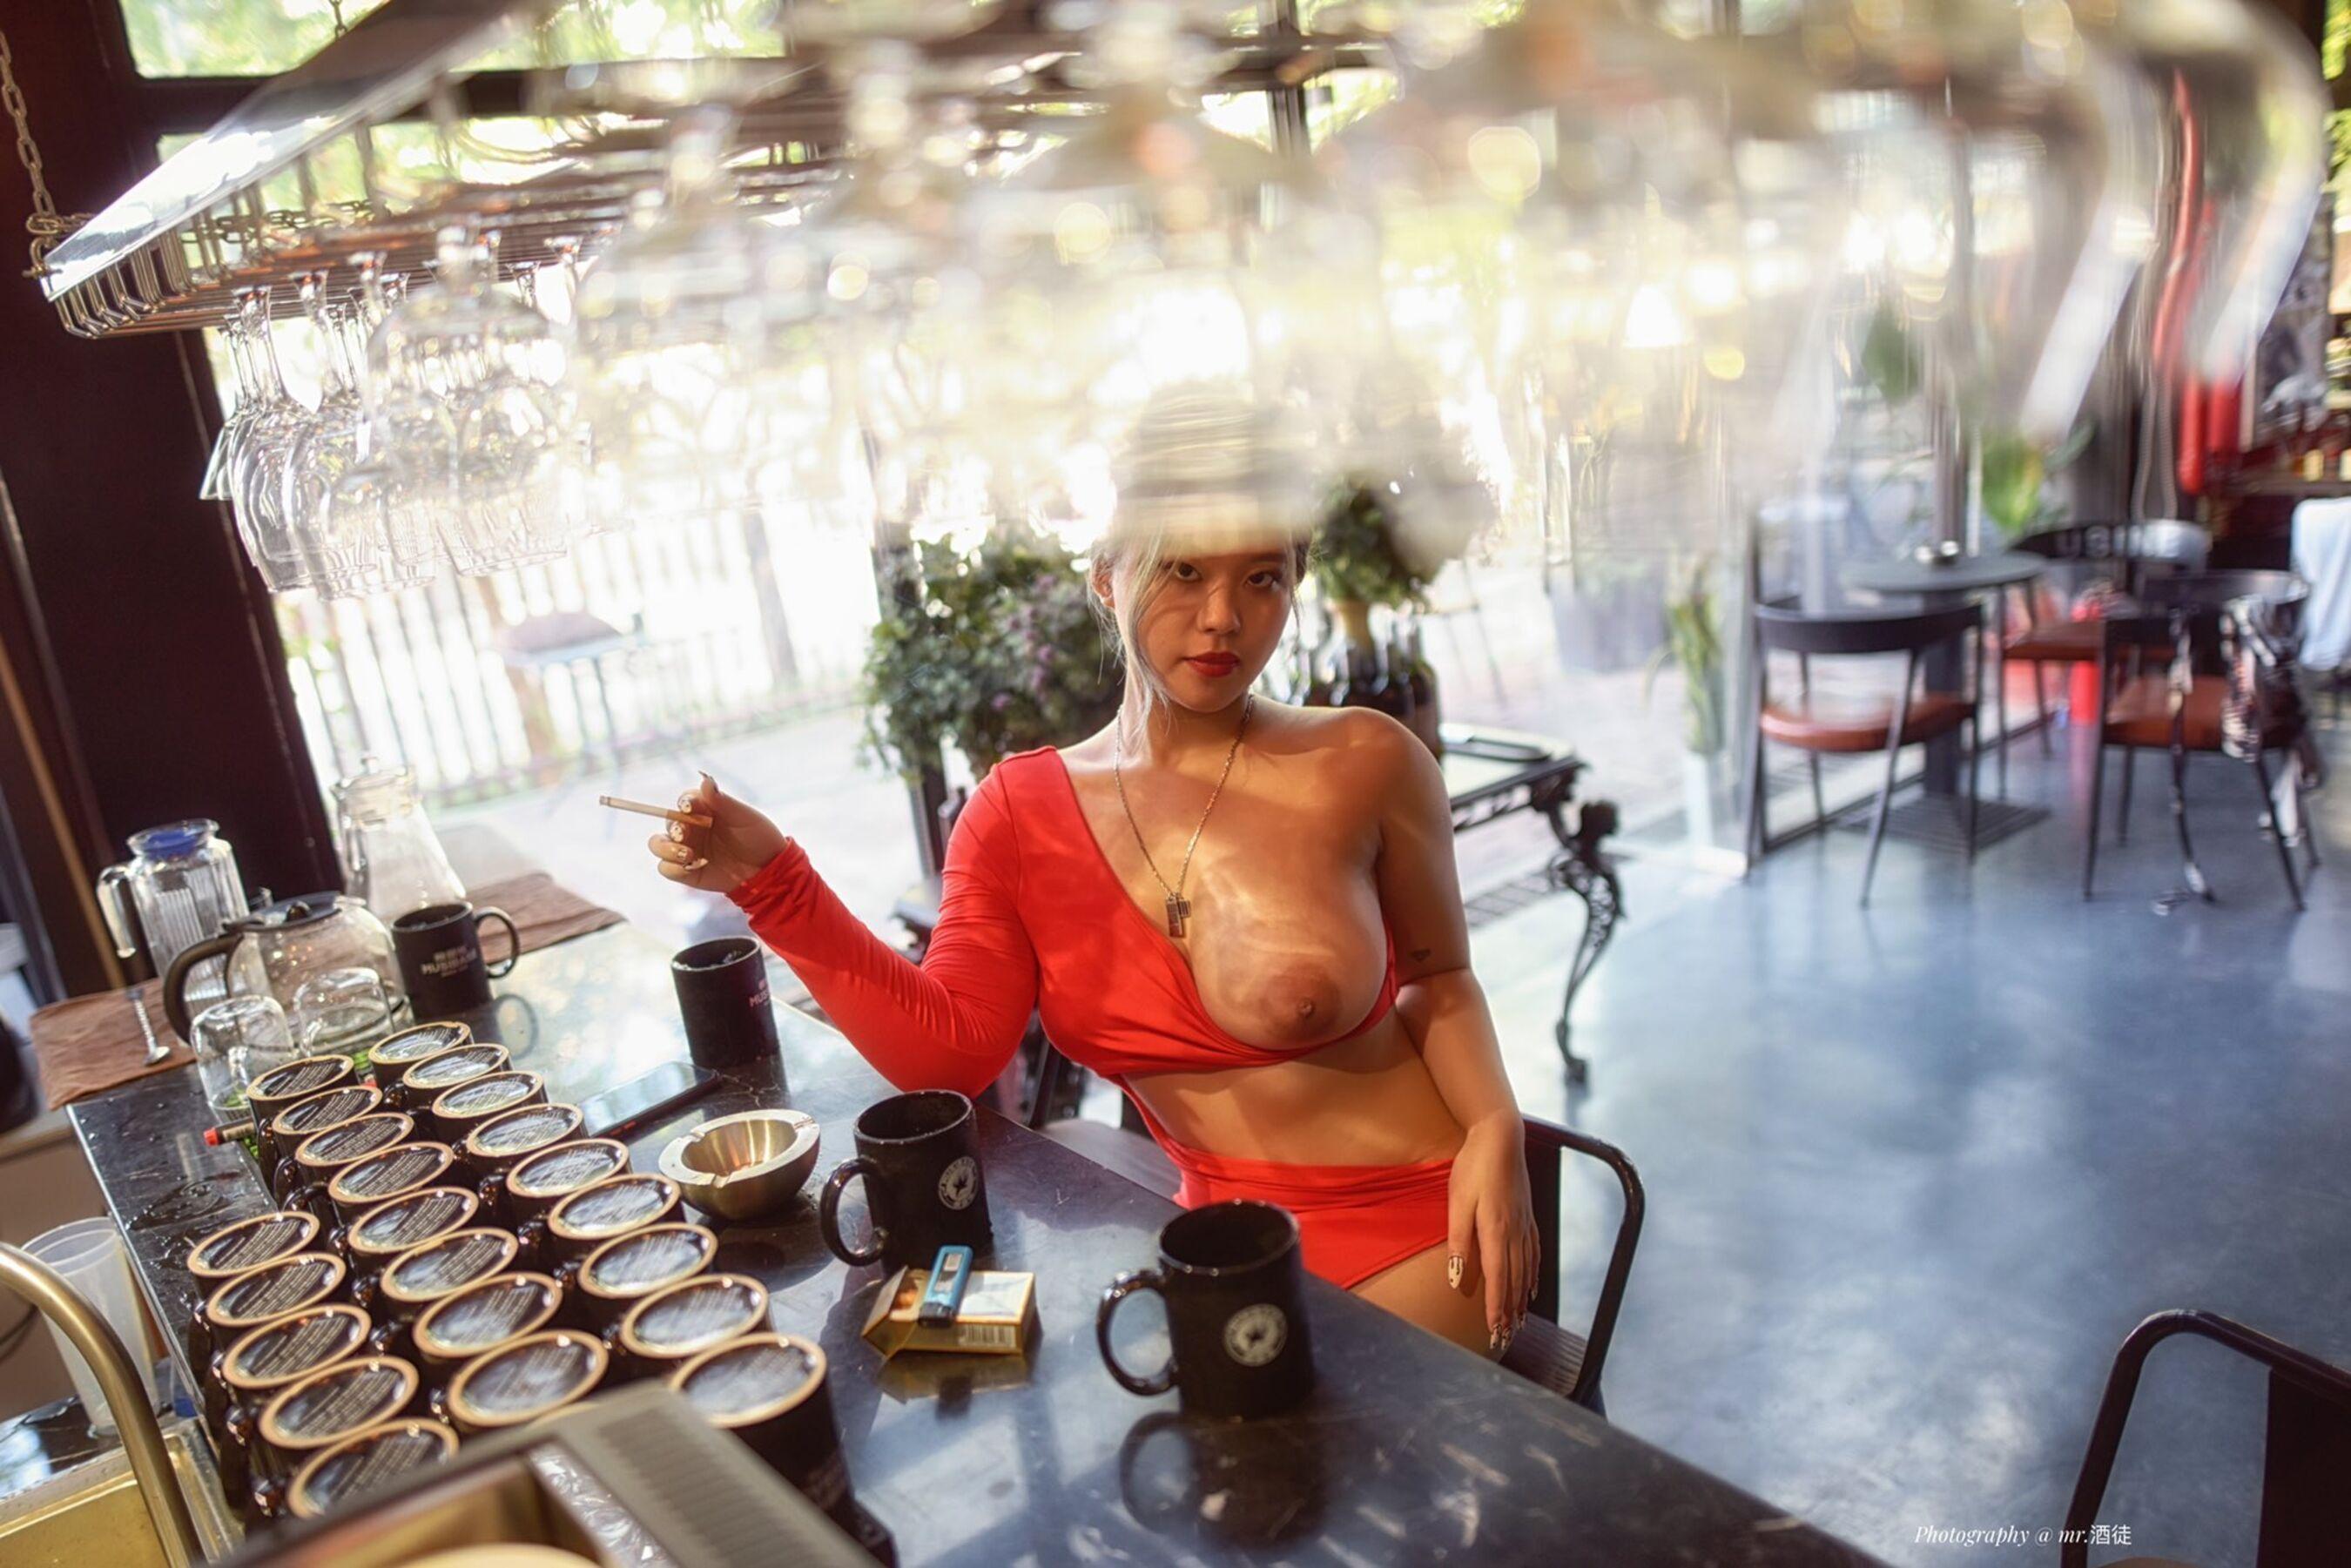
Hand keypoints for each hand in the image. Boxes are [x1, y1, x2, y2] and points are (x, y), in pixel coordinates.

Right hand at [645, 774, 788, 896]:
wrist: (768, 869)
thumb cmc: (758, 837)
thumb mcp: (743, 817)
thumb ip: (722, 801)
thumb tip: (706, 779)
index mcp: (705, 810)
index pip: (686, 800)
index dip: (685, 802)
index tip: (689, 807)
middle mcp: (692, 828)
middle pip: (669, 822)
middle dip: (674, 827)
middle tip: (684, 833)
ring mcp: (687, 849)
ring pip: (658, 844)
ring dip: (665, 847)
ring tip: (686, 854)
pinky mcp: (686, 872)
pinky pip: (666, 868)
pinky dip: (672, 867)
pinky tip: (690, 866)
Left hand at [1446, 1112, 1539, 1351]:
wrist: (1501, 1136)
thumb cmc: (1473, 1167)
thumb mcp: (1457, 1202)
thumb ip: (1457, 1241)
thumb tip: (1454, 1278)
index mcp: (1495, 1232)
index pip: (1496, 1279)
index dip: (1495, 1308)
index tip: (1495, 1332)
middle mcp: (1515, 1233)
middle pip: (1513, 1281)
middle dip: (1509, 1312)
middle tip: (1505, 1337)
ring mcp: (1524, 1225)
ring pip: (1525, 1271)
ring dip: (1521, 1299)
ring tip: (1519, 1322)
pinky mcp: (1527, 1216)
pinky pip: (1533, 1254)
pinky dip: (1533, 1275)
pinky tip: (1533, 1287)